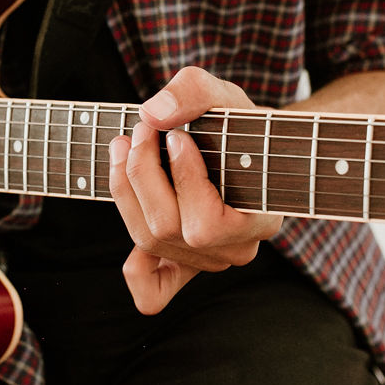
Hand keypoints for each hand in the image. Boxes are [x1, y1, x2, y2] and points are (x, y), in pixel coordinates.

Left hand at [107, 67, 284, 313]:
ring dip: (126, 192)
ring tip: (124, 147)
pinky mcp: (185, 266)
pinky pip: (154, 293)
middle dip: (143, 174)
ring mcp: (209, 263)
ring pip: (150, 242)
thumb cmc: (241, 125)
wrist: (250, 150)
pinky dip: (135, 270)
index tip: (177, 137)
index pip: (208, 223)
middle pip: (168, 230)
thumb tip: (153, 113)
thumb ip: (195, 91)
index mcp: (260, 219)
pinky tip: (132, 219)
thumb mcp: (226, 95)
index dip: (185, 179)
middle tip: (139, 131)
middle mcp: (236, 250)